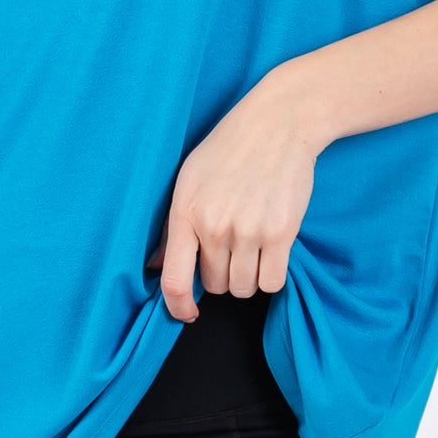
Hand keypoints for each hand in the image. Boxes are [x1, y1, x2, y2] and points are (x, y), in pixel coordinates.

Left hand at [145, 81, 321, 320]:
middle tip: (232, 248)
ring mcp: (248, 231)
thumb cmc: (228, 150)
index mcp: (185, 213)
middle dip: (223, 275)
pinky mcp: (282, 232)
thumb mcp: (187, 180)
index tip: (188, 313)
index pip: (174, 279)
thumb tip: (155, 267)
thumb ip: (171, 227)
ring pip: (245, 287)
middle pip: (216, 285)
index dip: (179, 306)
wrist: (277, 124)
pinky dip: (272, 276)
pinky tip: (272, 252)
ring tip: (253, 246)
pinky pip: (273, 281)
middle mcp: (214, 226)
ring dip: (249, 277)